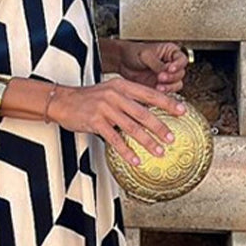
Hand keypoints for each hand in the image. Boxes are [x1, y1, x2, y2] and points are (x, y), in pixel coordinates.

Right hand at [46, 76, 186, 168]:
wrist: (63, 101)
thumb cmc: (88, 98)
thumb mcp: (110, 91)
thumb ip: (129, 98)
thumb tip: (151, 110)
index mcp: (122, 86)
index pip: (149, 94)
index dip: (167, 102)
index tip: (182, 111)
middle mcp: (115, 95)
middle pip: (143, 112)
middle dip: (160, 126)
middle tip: (172, 137)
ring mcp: (105, 109)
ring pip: (131, 127)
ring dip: (147, 141)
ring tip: (159, 151)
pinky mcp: (95, 122)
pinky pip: (115, 140)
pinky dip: (127, 151)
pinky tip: (136, 160)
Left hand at [116, 40, 189, 94]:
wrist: (122, 62)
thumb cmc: (134, 53)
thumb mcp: (146, 55)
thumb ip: (157, 64)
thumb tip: (165, 71)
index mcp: (170, 53)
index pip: (181, 59)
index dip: (178, 65)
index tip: (170, 68)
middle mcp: (170, 65)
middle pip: (180, 74)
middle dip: (172, 77)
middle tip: (161, 77)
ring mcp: (166, 77)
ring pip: (176, 84)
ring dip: (169, 87)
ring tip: (159, 86)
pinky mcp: (160, 86)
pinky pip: (167, 92)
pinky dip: (163, 93)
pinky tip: (157, 91)